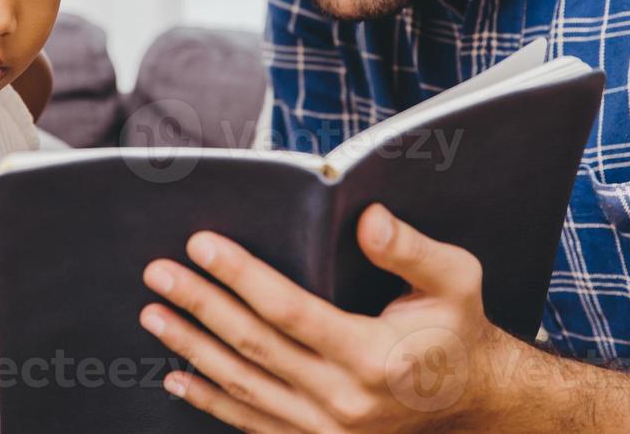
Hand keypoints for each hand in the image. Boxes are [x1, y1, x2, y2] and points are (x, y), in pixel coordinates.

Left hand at [138, 202, 522, 431]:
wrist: (475, 402)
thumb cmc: (457, 331)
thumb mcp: (455, 279)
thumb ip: (410, 248)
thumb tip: (366, 217)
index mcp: (373, 355)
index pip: (288, 310)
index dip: (241, 275)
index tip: (202, 243)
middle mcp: (344, 400)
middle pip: (253, 346)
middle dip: (200, 304)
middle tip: (158, 272)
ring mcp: (327, 430)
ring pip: (243, 386)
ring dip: (192, 349)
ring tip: (153, 314)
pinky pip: (252, 423)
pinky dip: (210, 400)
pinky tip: (177, 376)